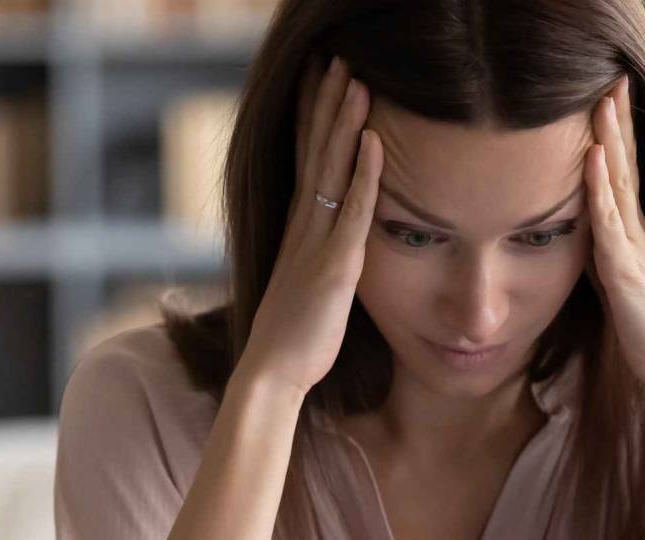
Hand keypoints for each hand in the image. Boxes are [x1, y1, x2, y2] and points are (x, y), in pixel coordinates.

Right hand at [234, 56, 381, 397]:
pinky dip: (364, 175)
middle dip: (326, 104)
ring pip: (331, 170)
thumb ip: (322, 262)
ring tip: (355, 80)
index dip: (314, 120)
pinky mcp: (335, 265)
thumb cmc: (293, 341)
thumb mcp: (309, 289)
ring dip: (343, 123)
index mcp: (298, 230)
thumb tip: (336, 252)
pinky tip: (373, 143)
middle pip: (315, 151)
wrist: (271, 373)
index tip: (321, 82)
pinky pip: (353, 211)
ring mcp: (316, 242)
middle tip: (336, 60)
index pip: (307, 160)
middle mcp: (303, 227)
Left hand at [583, 76, 644, 398]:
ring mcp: (632, 248)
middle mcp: (636, 233)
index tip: (611, 98)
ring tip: (603, 101)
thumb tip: (588, 240)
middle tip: (615, 79)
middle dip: (618, 123)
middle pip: (625, 166)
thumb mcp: (620, 283)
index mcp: (634, 235)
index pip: (624, 174)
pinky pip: (609, 222)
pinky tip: (594, 158)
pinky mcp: (625, 271)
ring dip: (610, 141)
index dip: (617, 136)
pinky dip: (599, 187)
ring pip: (618, 184)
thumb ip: (606, 256)